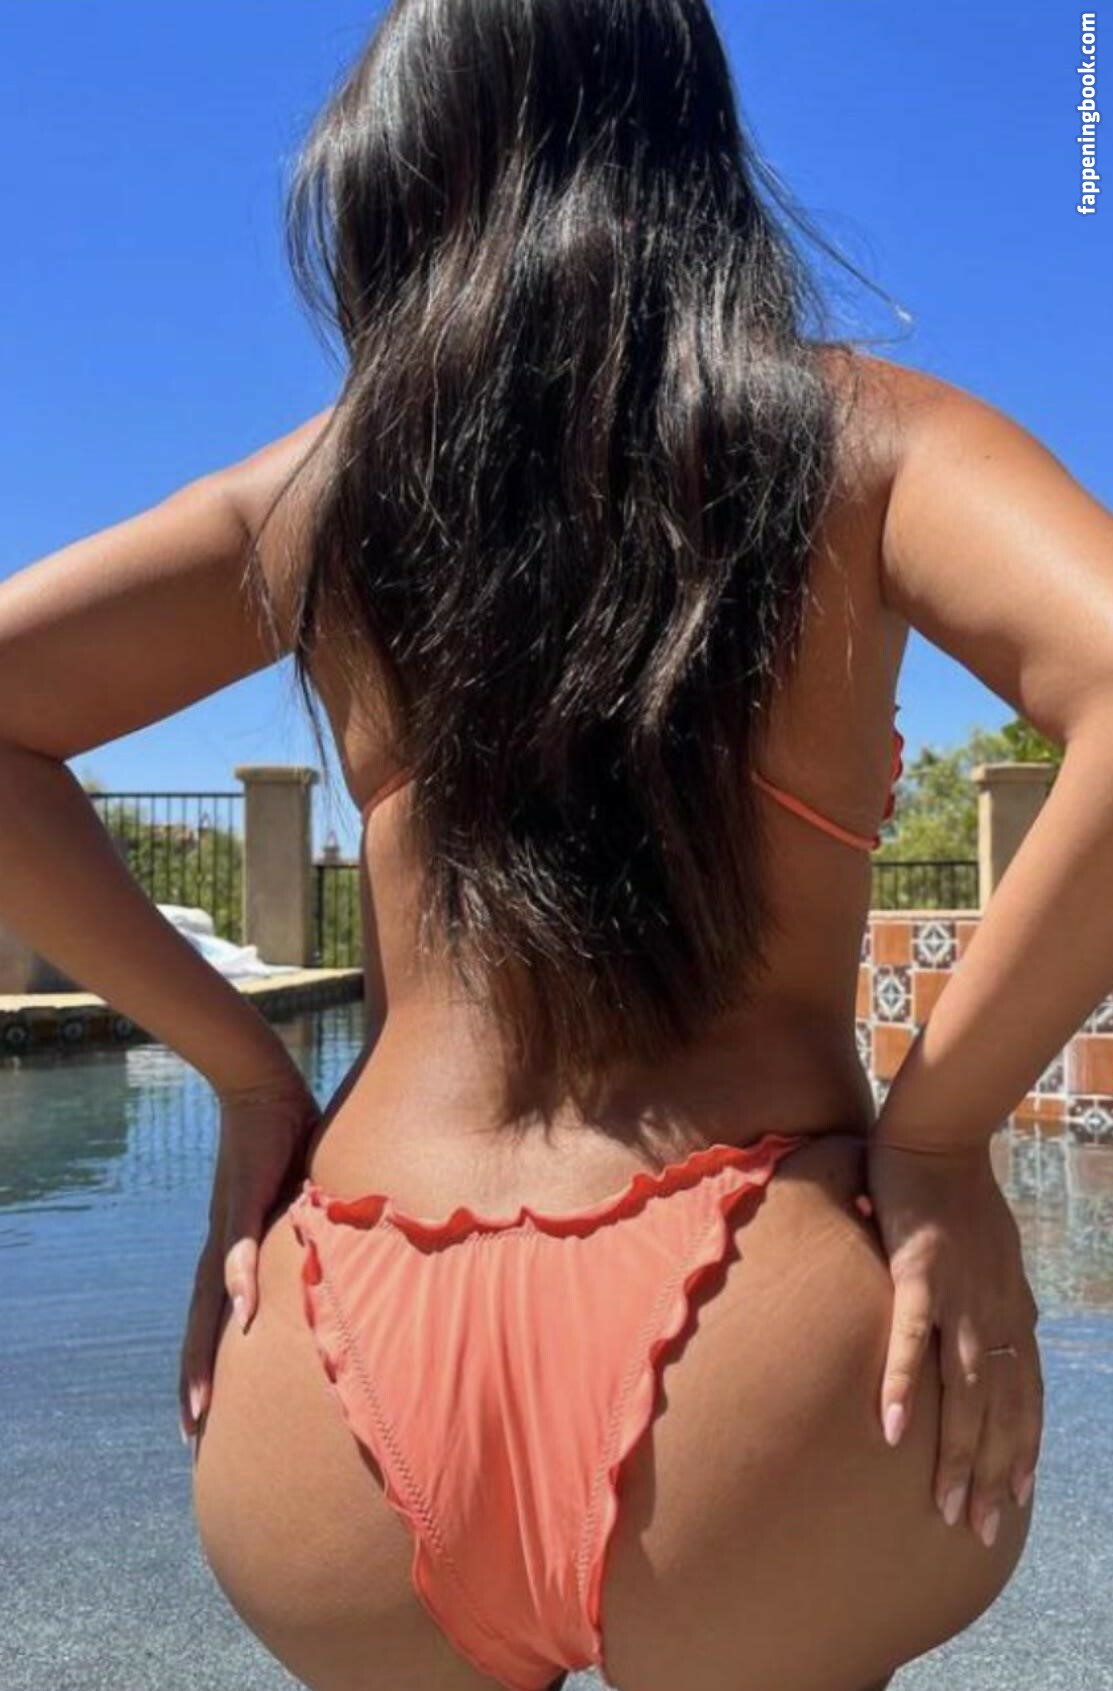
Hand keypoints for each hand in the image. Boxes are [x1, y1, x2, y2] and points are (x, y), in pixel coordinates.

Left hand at [178, 1068, 320, 1446]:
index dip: (205, 1365)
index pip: (212, 1318)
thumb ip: (308, 1231)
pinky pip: (241, 1245)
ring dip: (203, 1354)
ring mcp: (229, 1223)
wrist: (260, 1084)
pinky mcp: (244, 1196)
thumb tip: (336, 1257)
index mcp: (232, 1247)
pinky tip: (244, 1314)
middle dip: (194, 1379)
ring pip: (210, 1301)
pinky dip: (241, 1279)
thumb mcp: (297, 1199)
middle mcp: (221, 1243)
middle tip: (189, 1436)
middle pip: (200, 1323)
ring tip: (200, 1405)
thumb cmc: (283, 1138)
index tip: (200, 1417)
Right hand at [866, 1139, 1041, 1547]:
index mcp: (1011, 1309)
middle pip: (1000, 1410)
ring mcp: (959, 1296)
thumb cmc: (956, 1190)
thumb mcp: (990, 1252)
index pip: (1025, 1395)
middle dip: (990, 1474)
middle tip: (974, 1528)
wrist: (938, 1135)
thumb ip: (989, 1294)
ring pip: (965, 1391)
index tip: (1013, 1500)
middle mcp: (994, 1312)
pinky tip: (894, 1430)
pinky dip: (907, 1387)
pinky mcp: (918, 1274)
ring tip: (943, 1505)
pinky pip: (912, 1341)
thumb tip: (985, 1325)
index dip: (1020, 1449)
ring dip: (955, 1454)